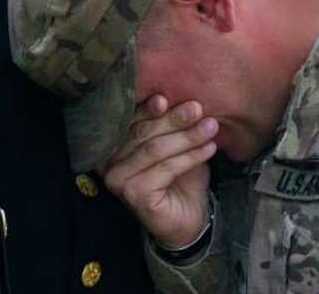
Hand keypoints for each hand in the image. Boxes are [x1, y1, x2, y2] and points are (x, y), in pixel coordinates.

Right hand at [101, 96, 217, 248]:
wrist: (188, 219)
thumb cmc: (180, 178)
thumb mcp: (176, 145)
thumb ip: (171, 126)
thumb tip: (186, 100)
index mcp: (112, 144)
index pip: (130, 120)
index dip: (147, 108)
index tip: (167, 98)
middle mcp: (107, 161)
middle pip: (142, 132)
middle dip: (173, 119)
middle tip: (198, 109)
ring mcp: (118, 179)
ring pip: (154, 149)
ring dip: (186, 137)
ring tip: (210, 127)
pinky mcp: (134, 194)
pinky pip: (165, 169)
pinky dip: (189, 157)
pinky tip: (209, 149)